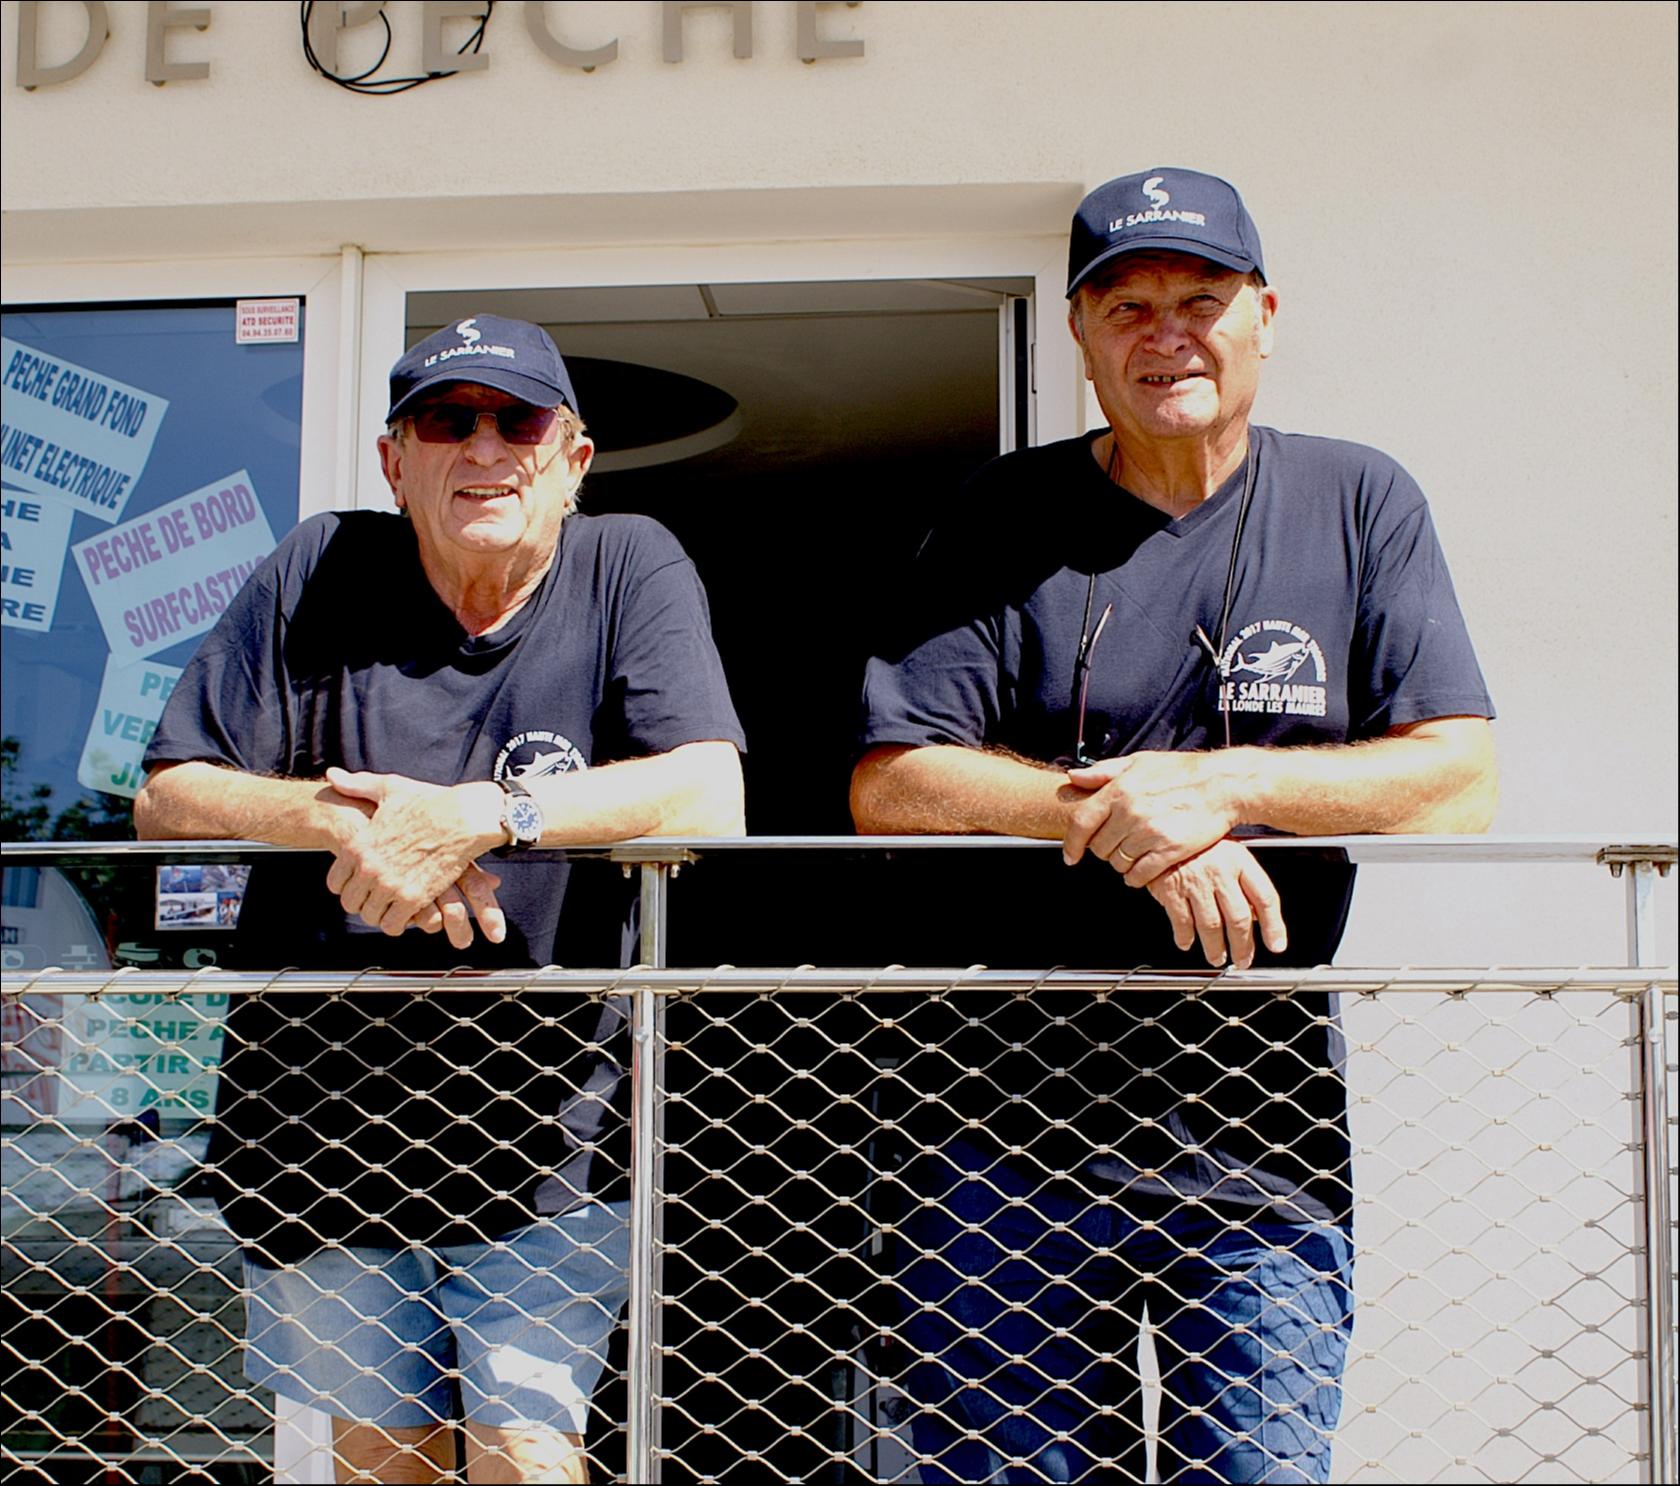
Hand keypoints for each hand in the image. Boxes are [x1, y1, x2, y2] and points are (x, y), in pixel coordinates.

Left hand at [323, 768, 504, 936]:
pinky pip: (394, 924)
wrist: (464, 816)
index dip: (348, 886)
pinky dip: (400, 922)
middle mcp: (369, 868)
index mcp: (358, 845)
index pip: (335, 883)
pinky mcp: (413, 897)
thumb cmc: (429, 801)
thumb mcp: (389, 788)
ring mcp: (390, 884)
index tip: (362, 885)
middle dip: (364, 903)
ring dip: (382, 914)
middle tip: (379, 900)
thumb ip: (357, 785)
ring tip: (394, 907)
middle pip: (351, 904)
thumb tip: (332, 776)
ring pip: (371, 917)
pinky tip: (410, 911)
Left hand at [1062, 750, 1239, 884]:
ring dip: (1122, 863)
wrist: (1222, 785)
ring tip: (1135, 853)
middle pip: (1099, 847)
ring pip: (1118, 863)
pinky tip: (1145, 869)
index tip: (1071, 856)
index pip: (1081, 823)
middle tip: (1118, 845)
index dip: (1072, 844)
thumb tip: (1073, 777)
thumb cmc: (1182, 772)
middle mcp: (1131, 812)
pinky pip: (1139, 875)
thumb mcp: (1139, 762)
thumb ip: (1103, 772)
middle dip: (1104, 850)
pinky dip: (1137, 877)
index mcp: (1120, 790)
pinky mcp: (1169, 851)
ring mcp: (1150, 833)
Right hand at [1145, 838, 1286, 969]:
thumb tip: (1257, 916)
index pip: (1265, 898)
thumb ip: (1243, 882)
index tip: (1276, 944)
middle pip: (1239, 918)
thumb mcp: (1227, 851)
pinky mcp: (1171, 889)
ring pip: (1211, 926)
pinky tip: (1187, 942)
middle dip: (1243, 946)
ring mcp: (1195, 881)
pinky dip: (1185, 937)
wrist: (1161, 826)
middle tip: (1243, 960)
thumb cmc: (1196, 841)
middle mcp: (1220, 870)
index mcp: (1239, 860)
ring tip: (1217, 957)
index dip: (1274, 926)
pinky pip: (1182, 922)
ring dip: (1215, 948)